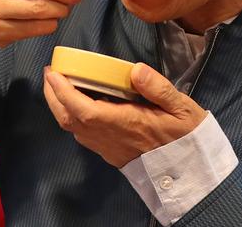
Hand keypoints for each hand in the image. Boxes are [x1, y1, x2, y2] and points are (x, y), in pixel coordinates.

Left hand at [44, 62, 207, 167]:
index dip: (63, 92)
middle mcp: (111, 137)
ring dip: (60, 106)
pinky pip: (82, 135)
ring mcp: (108, 148)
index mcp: (126, 124)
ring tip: (59, 85)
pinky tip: (78, 104)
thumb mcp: (181, 108)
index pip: (83, 109)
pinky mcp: (110, 154)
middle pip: (69, 119)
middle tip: (50, 73)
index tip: (53, 72)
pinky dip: (72, 117)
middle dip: (53, 96)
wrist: (191, 172)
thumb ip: (158, 88)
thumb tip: (135, 69)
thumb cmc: (187, 136)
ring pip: (73, 129)